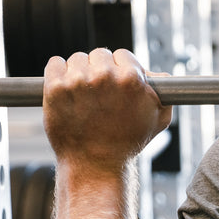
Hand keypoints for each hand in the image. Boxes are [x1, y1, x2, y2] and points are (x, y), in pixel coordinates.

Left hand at [43, 48, 172, 173]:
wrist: (96, 163)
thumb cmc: (127, 143)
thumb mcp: (157, 119)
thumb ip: (163, 93)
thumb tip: (159, 76)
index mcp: (131, 79)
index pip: (123, 56)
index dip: (122, 70)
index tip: (117, 83)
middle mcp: (104, 76)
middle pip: (99, 54)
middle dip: (100, 70)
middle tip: (100, 93)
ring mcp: (77, 81)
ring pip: (77, 59)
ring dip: (79, 72)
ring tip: (84, 97)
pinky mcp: (55, 87)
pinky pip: (55, 63)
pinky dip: (58, 73)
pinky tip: (67, 92)